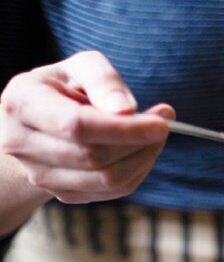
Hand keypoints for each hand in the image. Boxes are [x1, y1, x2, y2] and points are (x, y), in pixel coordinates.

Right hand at [0, 51, 173, 203]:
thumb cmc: (63, 88)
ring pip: (106, 179)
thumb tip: (127, 110)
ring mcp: (39, 174)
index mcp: (22, 104)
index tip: (161, 123)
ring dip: (143, 159)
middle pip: (94, 156)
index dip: (123, 128)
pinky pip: (111, 191)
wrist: (38, 122)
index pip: (77, 126)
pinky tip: (141, 151)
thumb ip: (102, 80)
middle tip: (163, 124)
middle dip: (139, 142)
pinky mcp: (61, 193)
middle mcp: (21, 144)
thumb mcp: (79, 68)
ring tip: (155, 136)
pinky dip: (137, 172)